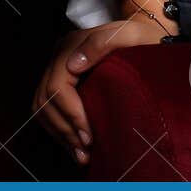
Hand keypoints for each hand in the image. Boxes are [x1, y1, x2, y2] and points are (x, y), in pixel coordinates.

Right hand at [34, 14, 173, 165]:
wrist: (147, 35)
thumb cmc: (142, 37)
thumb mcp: (130, 35)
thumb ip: (101, 44)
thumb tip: (72, 65)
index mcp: (72, 45)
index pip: (57, 85)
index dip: (71, 114)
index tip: (89, 137)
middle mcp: (60, 56)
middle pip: (46, 99)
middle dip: (65, 129)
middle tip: (86, 152)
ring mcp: (59, 69)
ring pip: (43, 107)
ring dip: (60, 134)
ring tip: (81, 155)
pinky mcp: (64, 82)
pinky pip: (49, 110)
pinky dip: (59, 130)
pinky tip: (75, 146)